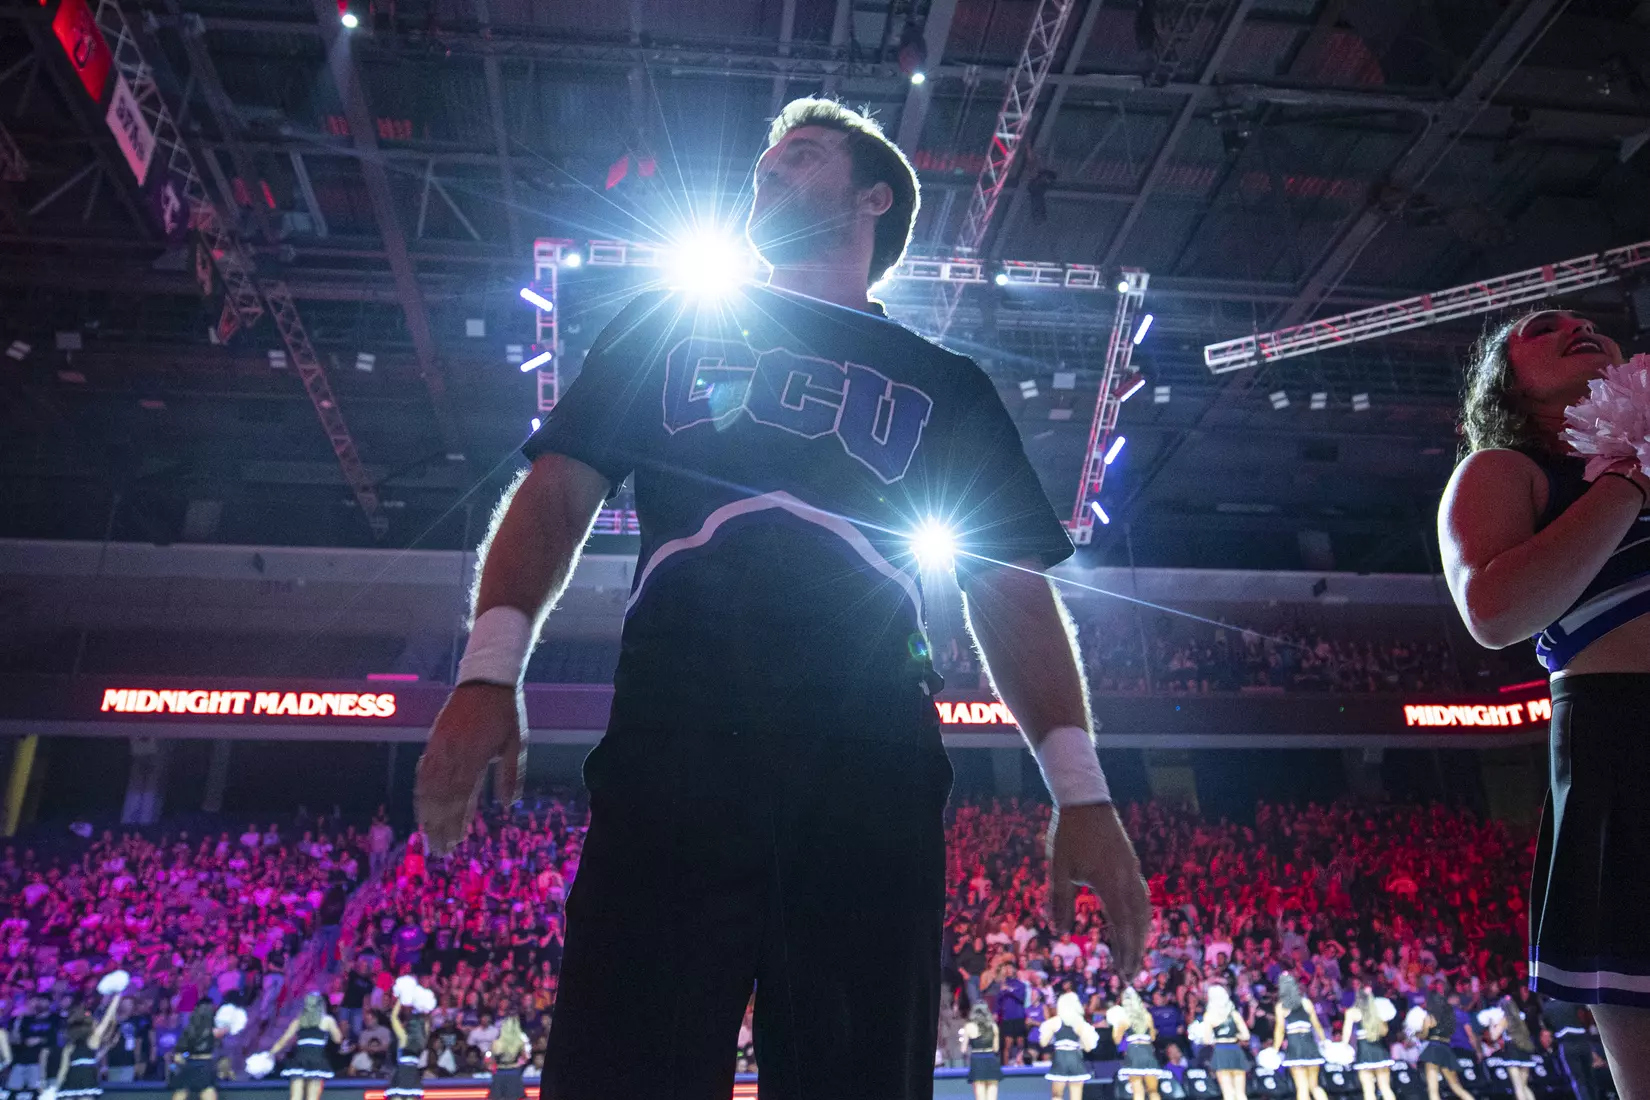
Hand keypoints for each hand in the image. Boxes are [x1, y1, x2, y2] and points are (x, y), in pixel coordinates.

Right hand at [415, 683, 526, 854]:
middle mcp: (453, 753)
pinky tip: (421, 805)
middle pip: (441, 797)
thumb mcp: (516, 742)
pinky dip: (420, 791)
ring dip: (426, 813)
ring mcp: (440, 746)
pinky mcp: (433, 739)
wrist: (486, 679)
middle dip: (438, 825)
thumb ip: (511, 774)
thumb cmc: (505, 712)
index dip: (456, 820)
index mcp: (475, 755)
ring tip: (427, 834)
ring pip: (427, 786)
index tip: (455, 841)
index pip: (462, 796)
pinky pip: (422, 770)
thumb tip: (507, 805)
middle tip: (438, 849)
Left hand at [1045, 801, 1150, 974]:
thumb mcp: (1059, 868)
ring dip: (1141, 936)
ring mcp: (1133, 871)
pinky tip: (1136, 924)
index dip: (1125, 953)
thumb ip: (1059, 901)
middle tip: (1131, 976)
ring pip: (1144, 911)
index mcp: (1110, 884)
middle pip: (1138, 924)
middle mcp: (1128, 880)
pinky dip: (1141, 917)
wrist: (1086, 801)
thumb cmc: (1069, 835)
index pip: (1122, 927)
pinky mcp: (1132, 864)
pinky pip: (1142, 897)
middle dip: (1136, 952)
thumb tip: (1058, 932)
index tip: (1123, 975)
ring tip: (1136, 956)